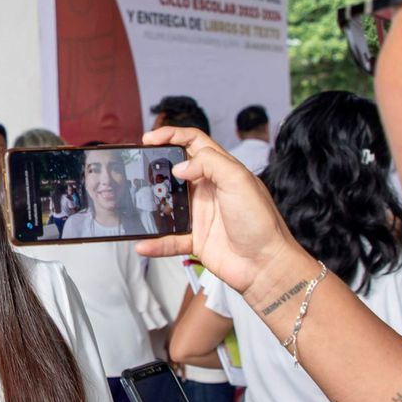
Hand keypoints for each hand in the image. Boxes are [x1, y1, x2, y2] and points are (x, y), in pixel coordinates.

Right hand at [137, 125, 309, 297]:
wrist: (266, 265)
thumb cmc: (261, 222)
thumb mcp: (239, 181)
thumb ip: (210, 163)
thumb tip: (180, 166)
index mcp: (222, 171)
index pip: (194, 143)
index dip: (172, 135)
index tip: (151, 138)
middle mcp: (209, 190)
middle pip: (176, 171)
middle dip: (156, 167)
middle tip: (138, 166)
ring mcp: (201, 215)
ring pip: (167, 204)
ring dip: (151, 205)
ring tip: (135, 203)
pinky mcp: (196, 239)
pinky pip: (169, 239)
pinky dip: (156, 242)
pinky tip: (144, 244)